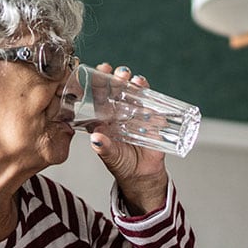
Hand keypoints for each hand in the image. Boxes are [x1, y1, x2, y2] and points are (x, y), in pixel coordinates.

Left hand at [88, 63, 168, 214]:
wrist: (143, 175)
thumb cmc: (122, 165)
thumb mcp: (111, 157)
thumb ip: (104, 148)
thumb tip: (96, 138)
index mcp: (103, 120)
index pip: (98, 98)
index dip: (98, 84)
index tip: (99, 72)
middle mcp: (118, 114)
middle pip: (116, 91)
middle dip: (118, 79)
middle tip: (120, 74)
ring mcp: (135, 114)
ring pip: (134, 94)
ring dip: (134, 84)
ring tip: (136, 80)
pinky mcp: (151, 119)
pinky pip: (150, 104)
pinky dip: (150, 96)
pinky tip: (148, 91)